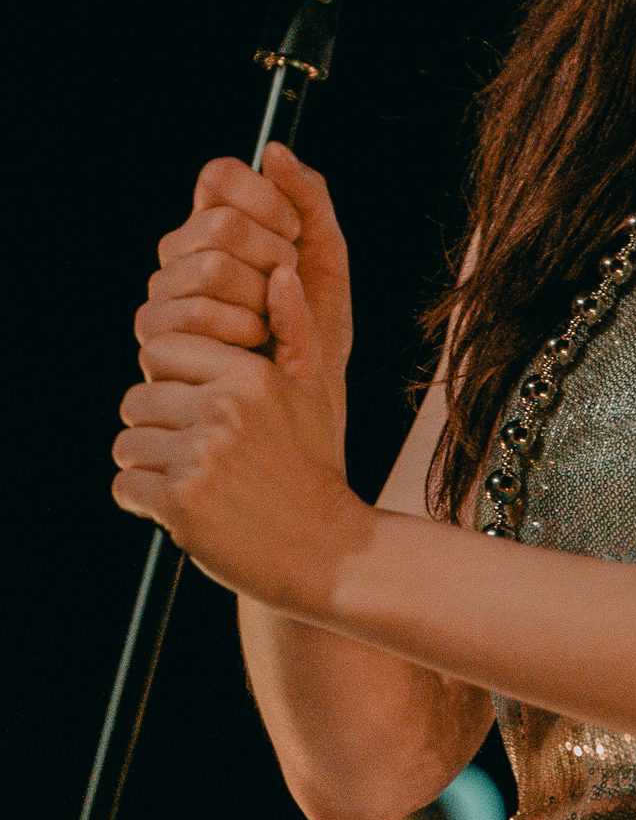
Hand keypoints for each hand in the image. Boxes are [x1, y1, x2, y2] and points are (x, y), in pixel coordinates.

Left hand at [113, 249, 367, 608]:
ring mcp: (199, 456)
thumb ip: (293, 329)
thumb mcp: (313, 390)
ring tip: (189, 478)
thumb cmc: (314, 464)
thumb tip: (282, 272)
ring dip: (147, 464)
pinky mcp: (180, 503)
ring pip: (128, 443)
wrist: (325, 547)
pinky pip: (126, 487)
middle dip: (155, 424)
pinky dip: (143, 500)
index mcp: (249, 375)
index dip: (171, 377)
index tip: (195, 404)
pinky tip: (181, 506)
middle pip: (137, 398)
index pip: (163, 350)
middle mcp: (222, 409)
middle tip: (190, 449)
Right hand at [135, 143, 352, 461]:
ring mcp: (164, 294)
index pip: (218, 175)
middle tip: (288, 287)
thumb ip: (310, 200)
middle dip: (273, 256)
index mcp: (217, 222)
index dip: (264, 198)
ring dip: (260, 297)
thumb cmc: (316, 329)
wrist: (305, 406)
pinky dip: (243, 329)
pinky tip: (256, 347)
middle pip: (220, 224)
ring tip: (272, 322)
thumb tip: (275, 151)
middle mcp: (182, 253)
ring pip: (208, 267)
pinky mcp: (158, 339)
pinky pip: (196, 314)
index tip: (295, 232)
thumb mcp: (327, 260)